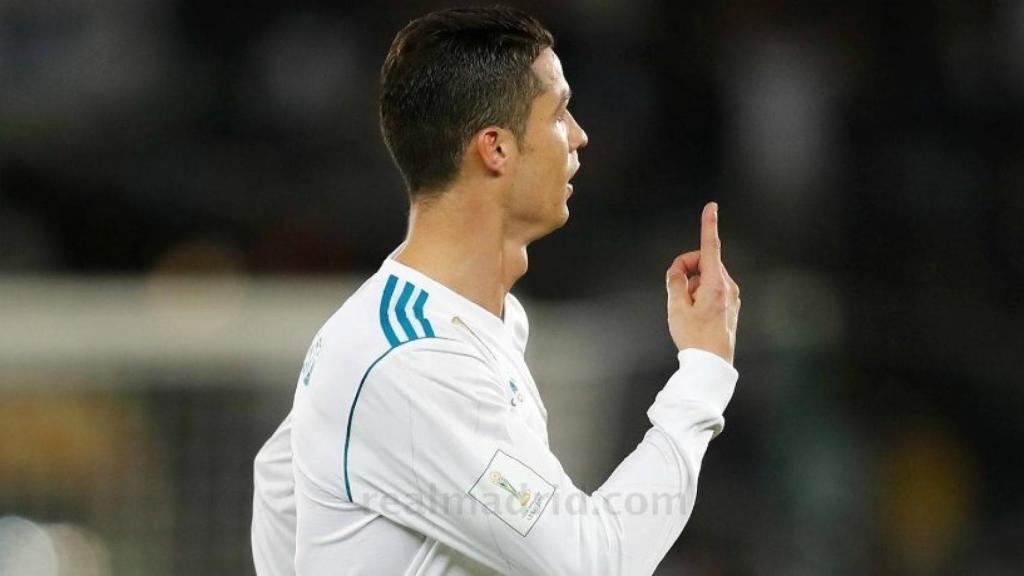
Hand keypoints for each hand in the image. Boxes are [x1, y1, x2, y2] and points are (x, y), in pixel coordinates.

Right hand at [665, 202, 740, 363]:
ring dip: (692, 285)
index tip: (712, 206)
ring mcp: (732, 295)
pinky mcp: (731, 303)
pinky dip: (700, 293)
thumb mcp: (675, 308)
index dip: (708, 225)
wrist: (712, 364)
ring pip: (706, 276)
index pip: (710, 247)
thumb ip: (674, 282)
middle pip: (703, 261)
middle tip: (676, 291)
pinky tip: (697, 314)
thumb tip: (678, 269)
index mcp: (715, 284)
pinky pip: (711, 288)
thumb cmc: (694, 337)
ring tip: (688, 310)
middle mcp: (728, 286)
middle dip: (687, 270)